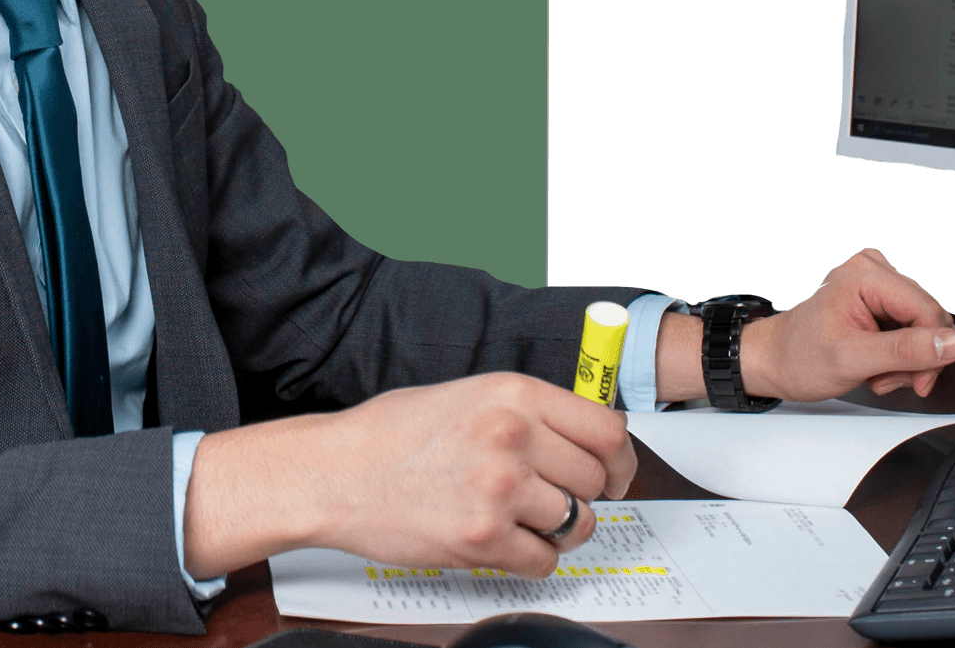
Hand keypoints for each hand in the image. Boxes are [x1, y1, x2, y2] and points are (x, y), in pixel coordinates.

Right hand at [183, 373, 634, 579]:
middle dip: (585, 495)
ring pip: (578, 523)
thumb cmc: (392, 434)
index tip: (614, 473)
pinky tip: (504, 543)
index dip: (619, 458)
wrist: (335, 472)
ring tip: (523, 521)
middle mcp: (513, 435)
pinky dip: (531, 559)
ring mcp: (499, 488)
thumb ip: (527, 411)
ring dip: (558, 530)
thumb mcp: (467, 395)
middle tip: (560, 501)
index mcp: (514, 393)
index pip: (607, 429)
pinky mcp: (483, 537)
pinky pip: (544, 560)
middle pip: (597, 479)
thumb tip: (584, 437)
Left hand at [739, 248, 954, 400]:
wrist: (775, 360)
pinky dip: (900, 355)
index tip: (917, 382)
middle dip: (915, 358)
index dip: (932, 352)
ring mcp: (877, 282)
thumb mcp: (852, 360)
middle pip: (930, 318)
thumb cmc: (799, 357)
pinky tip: (877, 365)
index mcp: (864, 274)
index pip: (929, 311)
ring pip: (925, 327)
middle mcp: (873, 269)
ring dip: (907, 361)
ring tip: (876, 373)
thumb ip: (905, 351)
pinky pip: (912, 328)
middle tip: (886, 378)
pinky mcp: (880, 298)